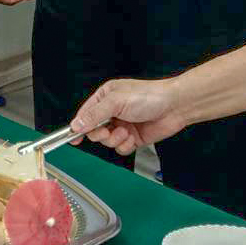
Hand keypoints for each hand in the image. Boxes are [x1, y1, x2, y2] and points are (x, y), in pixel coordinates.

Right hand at [70, 77, 188, 154]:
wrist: (174, 107)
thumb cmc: (148, 96)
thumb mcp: (115, 102)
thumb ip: (94, 114)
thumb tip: (76, 124)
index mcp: (104, 98)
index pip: (85, 114)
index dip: (77, 126)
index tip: (71, 137)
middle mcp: (112, 112)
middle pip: (94, 130)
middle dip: (100, 133)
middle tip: (107, 131)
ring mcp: (122, 125)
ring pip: (107, 141)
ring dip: (115, 139)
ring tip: (126, 131)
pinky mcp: (133, 138)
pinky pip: (120, 148)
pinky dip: (125, 145)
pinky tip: (132, 137)